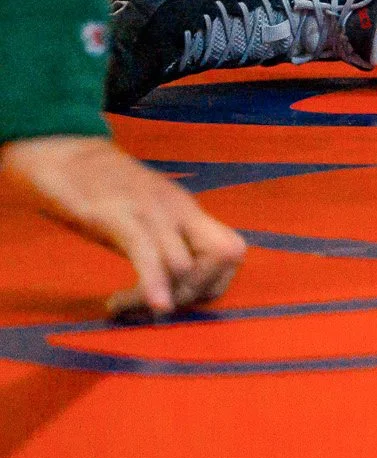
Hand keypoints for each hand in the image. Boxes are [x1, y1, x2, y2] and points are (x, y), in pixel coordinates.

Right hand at [1, 135, 245, 318]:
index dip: (214, 283)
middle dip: (196, 291)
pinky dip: (152, 284)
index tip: (179, 297)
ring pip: (185, 263)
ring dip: (160, 295)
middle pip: (225, 254)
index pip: (232, 249)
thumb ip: (163, 241)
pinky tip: (149, 304)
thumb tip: (173, 281)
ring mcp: (150, 209)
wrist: (62, 152)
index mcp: (187, 210)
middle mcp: (178, 209)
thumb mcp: (144, 216)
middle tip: (155, 305)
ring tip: (122, 304)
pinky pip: (146, 253)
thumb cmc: (101, 190)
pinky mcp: (117, 213)